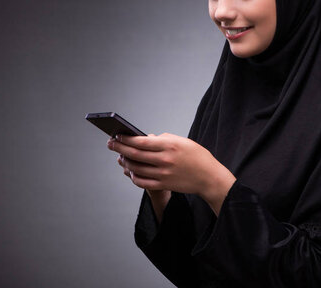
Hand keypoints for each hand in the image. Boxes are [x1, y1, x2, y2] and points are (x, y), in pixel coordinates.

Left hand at [107, 133, 235, 213]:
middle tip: (110, 144)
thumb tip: (146, 139)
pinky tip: (131, 171)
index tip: (117, 135)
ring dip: (125, 162)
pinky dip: (133, 176)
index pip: (142, 142)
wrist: (209, 177)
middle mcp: (165, 160)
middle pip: (135, 154)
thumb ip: (164, 139)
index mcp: (170, 146)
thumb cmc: (197, 156)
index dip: (127, 139)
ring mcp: (163, 174)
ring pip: (136, 168)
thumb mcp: (183, 141)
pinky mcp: (164, 185)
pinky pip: (142, 182)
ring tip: (120, 157)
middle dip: (119, 148)